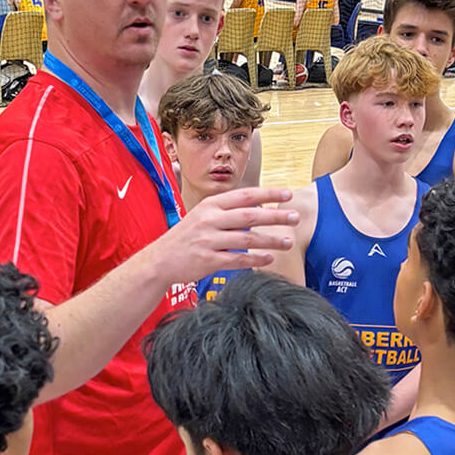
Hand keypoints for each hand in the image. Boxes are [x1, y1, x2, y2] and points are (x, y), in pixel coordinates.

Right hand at [146, 186, 297, 282]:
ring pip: (247, 239)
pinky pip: (237, 259)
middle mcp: (209, 220)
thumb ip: (226, 211)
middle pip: (250, 216)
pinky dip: (255, 259)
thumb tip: (259, 208)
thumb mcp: (201, 216)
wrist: (159, 260)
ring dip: (271, 240)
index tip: (288, 194)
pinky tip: (269, 258)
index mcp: (210, 205)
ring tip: (288, 241)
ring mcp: (208, 240)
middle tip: (295, 217)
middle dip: (276, 216)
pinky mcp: (207, 260)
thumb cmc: (185, 237)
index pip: (244, 195)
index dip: (268, 194)